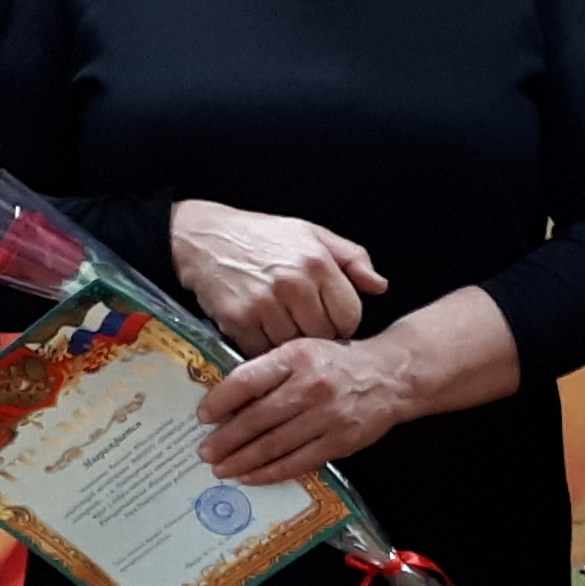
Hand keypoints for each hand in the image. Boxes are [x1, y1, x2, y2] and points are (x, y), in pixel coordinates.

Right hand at [169, 199, 386, 354]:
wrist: (204, 238)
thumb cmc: (262, 236)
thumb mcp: (312, 234)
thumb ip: (351, 259)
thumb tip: (380, 286)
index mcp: (317, 262)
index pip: (350, 315)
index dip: (343, 322)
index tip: (331, 319)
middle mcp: (293, 284)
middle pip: (324, 335)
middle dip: (318, 334)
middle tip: (304, 324)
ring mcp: (264, 305)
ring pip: (295, 347)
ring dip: (291, 344)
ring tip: (282, 325)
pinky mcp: (238, 321)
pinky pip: (264, 351)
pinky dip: (264, 347)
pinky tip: (261, 330)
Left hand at [199, 336, 415, 481]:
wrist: (390, 376)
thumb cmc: (336, 363)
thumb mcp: (301, 351)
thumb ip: (268, 371)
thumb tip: (226, 400)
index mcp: (295, 358)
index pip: (247, 380)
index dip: (220, 400)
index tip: (203, 416)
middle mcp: (310, 386)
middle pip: (257, 418)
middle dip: (226, 439)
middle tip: (205, 452)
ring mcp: (327, 417)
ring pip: (275, 445)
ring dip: (242, 460)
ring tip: (221, 468)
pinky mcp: (340, 442)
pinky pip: (298, 463)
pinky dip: (270, 473)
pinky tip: (251, 476)